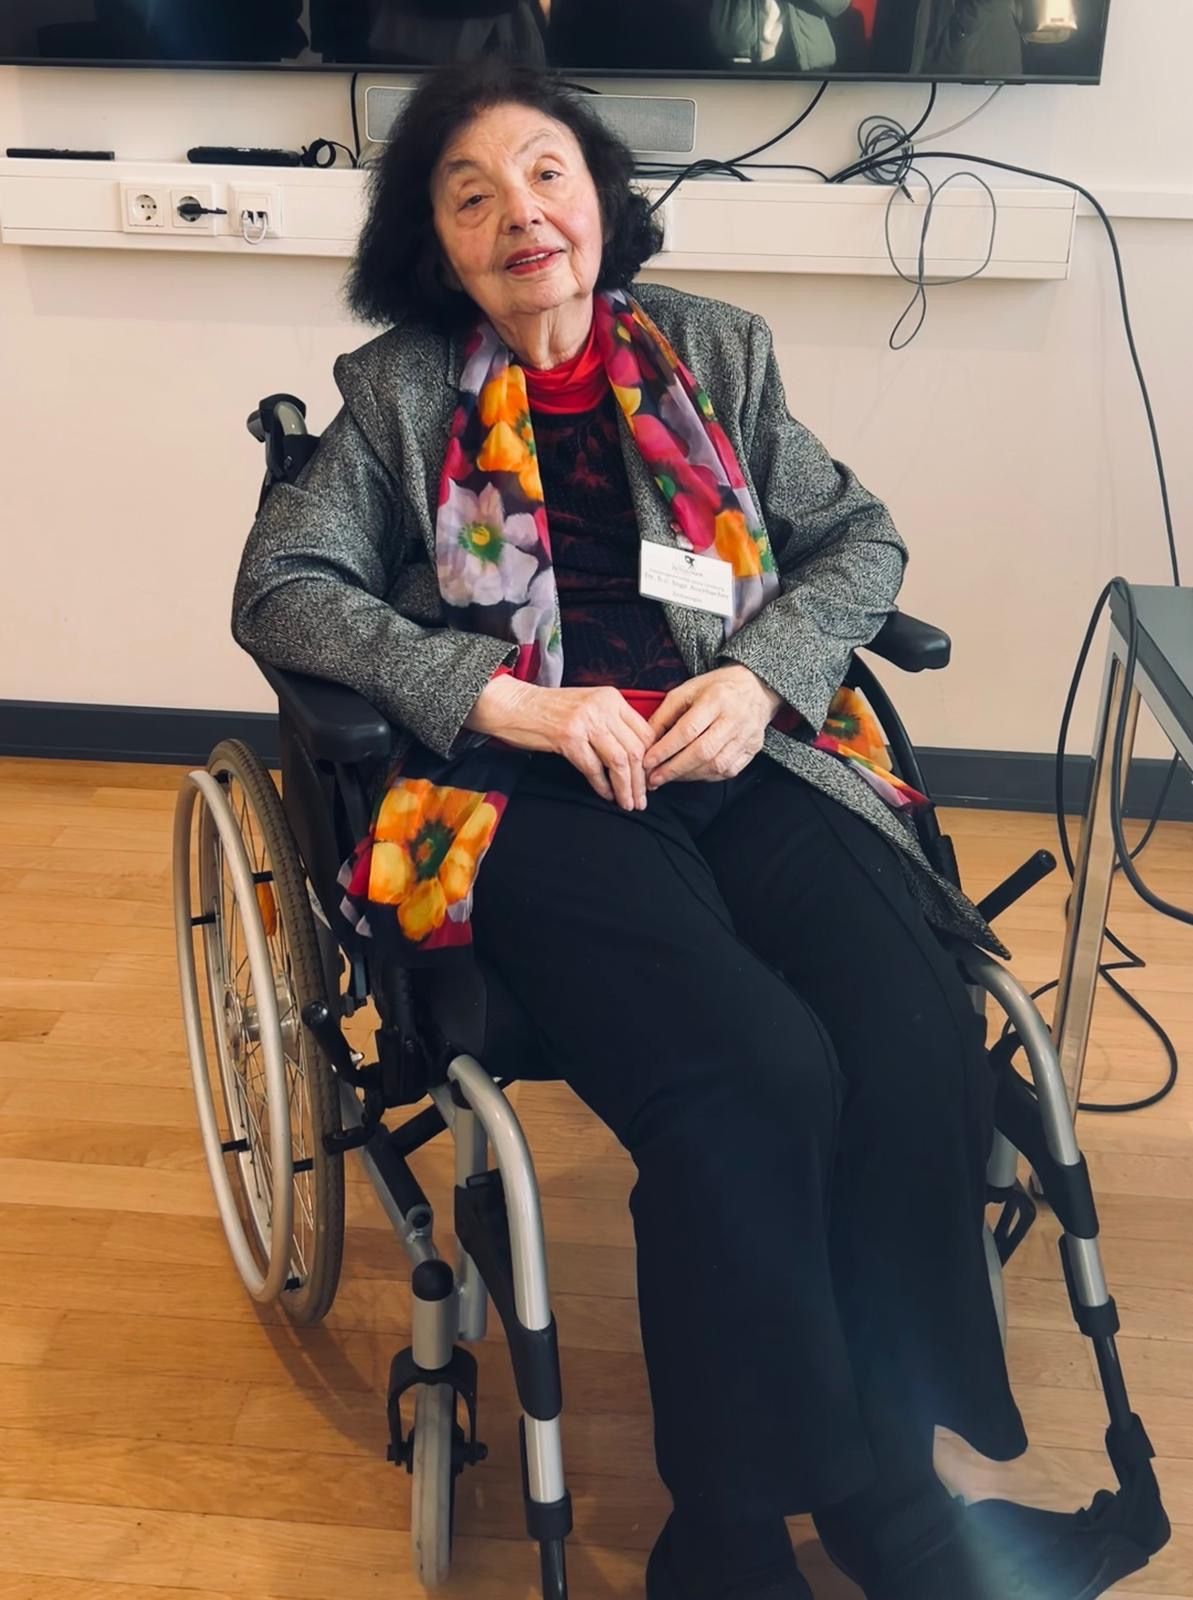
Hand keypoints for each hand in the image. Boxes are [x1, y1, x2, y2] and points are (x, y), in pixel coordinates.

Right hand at [465, 676, 654, 810]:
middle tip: (641, 800)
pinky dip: (602, 786)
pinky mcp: (568, 738)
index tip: (650, 780)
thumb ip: (612, 723)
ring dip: (625, 787)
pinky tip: (606, 795)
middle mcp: (602, 707)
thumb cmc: (551, 709)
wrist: (516, 705)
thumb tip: (636, 755)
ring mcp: (585, 722)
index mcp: (611, 698)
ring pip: (619, 761)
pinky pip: (594, 768)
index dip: (652, 760)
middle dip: (641, 781)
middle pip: (635, 749)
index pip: (645, 732)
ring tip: (627, 803)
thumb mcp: (589, 706)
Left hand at [643, 666, 782, 787]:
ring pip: (716, 765)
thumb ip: (665, 714)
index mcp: (716, 699)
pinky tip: (690, 774)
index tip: (647, 762)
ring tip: (668, 777)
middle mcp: (735, 719)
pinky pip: (728, 771)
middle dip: (674, 768)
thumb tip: (646, 740)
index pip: (688, 730)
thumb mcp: (687, 690)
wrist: (755, 688)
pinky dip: (706, 776)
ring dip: (688, 775)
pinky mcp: (753, 750)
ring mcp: (747, 736)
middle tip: (653, 778)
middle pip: (702, 752)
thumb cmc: (716, 688)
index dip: (666, 749)